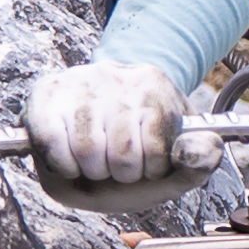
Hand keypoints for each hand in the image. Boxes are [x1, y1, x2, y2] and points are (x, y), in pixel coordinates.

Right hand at [21, 62, 220, 215]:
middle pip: (123, 153)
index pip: (159, 148)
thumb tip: (202, 152)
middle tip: (121, 166)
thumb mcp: (177, 152)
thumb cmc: (139, 142)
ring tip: (98, 163)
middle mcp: (114, 75)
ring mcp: (77, 82)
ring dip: (94, 172)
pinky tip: (72, 161)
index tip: (151, 163)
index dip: (154, 168)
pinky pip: (52, 141)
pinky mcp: (45, 95)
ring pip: (88, 149)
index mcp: (152, 85)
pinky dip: (63, 164)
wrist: (100, 115)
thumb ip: (199, 159)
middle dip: (123, 174)